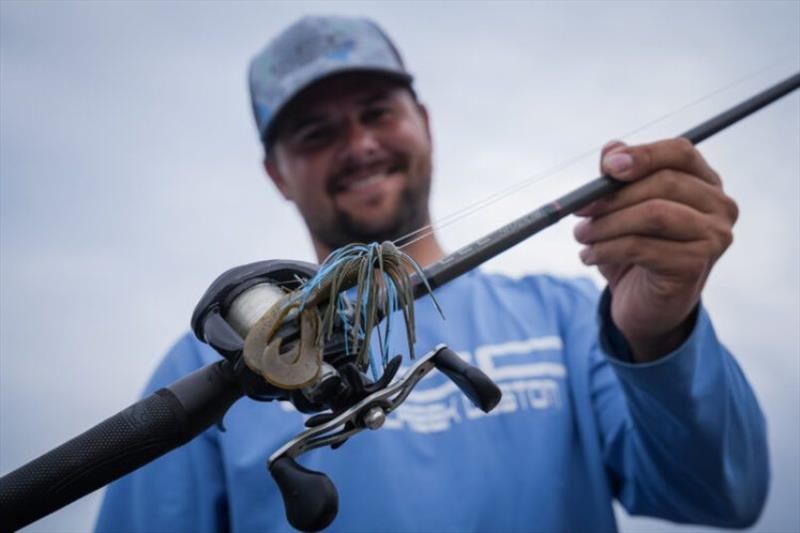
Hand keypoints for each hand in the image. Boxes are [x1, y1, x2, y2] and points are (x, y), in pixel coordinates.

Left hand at [574, 139, 738, 361]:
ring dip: (606, 225)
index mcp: (704, 182)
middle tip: (579, 210)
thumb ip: (618, 179)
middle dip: (612, 196)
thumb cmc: (636, 251)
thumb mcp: (622, 210)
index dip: (642, 155)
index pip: (680, 152)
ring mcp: (713, 237)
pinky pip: (642, 247)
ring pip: (653, 215)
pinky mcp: (696, 265)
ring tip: (582, 236)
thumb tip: (612, 150)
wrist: (647, 305)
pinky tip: (589, 256)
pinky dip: (606, 249)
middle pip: (664, 182)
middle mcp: (718, 206)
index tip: (607, 167)